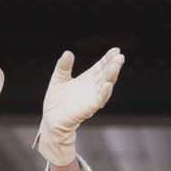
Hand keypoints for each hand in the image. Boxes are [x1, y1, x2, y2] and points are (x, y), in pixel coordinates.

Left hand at [32, 47, 124, 165]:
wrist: (51, 120)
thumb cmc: (56, 102)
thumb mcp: (58, 80)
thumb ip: (63, 67)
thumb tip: (68, 52)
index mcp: (86, 79)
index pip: (100, 67)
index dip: (107, 59)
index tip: (115, 49)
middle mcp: (92, 88)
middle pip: (105, 74)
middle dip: (113, 65)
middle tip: (119, 55)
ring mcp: (91, 98)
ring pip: (105, 85)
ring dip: (111, 75)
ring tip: (116, 65)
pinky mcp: (88, 109)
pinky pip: (99, 100)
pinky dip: (104, 93)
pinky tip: (107, 85)